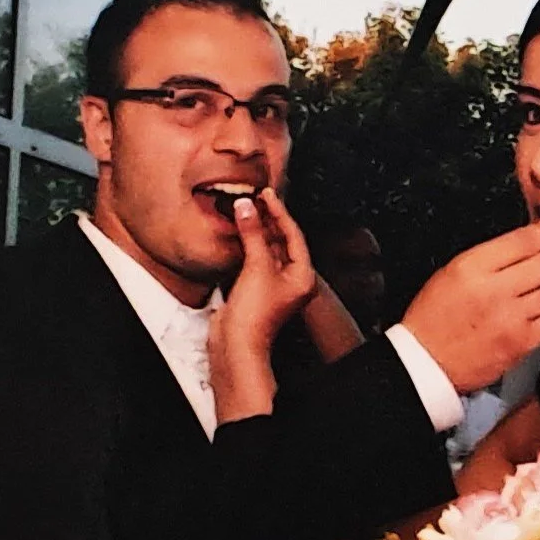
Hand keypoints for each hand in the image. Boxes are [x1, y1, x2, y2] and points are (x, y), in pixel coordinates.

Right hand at [209, 190, 314, 422]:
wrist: (236, 344)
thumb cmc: (255, 315)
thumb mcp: (257, 266)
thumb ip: (253, 233)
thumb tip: (247, 207)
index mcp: (302, 275)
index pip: (293, 234)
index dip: (279, 212)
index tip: (266, 194)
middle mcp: (292, 279)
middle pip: (282, 240)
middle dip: (268, 219)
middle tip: (254, 198)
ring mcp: (274, 285)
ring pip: (268, 249)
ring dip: (256, 230)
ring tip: (245, 209)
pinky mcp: (256, 289)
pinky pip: (255, 259)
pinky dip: (248, 244)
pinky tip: (239, 232)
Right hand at [399, 218, 539, 393]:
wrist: (426, 361)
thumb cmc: (435, 317)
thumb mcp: (452, 271)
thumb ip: (491, 255)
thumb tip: (531, 242)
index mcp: (473, 267)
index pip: (526, 240)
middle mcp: (494, 291)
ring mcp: (511, 319)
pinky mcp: (521, 344)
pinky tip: (538, 313)